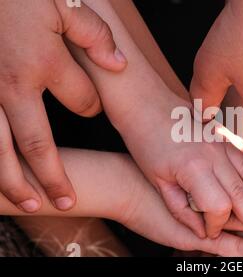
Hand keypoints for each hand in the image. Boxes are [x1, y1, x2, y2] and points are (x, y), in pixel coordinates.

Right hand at [0, 0, 126, 211]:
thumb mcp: (64, 5)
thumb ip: (94, 35)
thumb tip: (119, 65)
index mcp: (43, 64)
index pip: (83, 102)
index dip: (92, 108)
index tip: (93, 109)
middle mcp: (13, 87)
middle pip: (37, 145)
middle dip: (54, 177)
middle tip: (67, 201)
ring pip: (0, 151)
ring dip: (15, 182)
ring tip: (31, 204)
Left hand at [118, 90, 242, 244]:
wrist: (147, 106)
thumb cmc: (146, 145)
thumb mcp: (158, 182)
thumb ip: (181, 209)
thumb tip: (202, 232)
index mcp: (194, 169)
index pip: (218, 206)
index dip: (217, 224)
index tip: (212, 231)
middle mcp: (214, 156)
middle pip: (242, 192)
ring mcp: (222, 144)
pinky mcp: (225, 137)